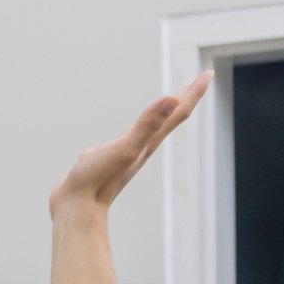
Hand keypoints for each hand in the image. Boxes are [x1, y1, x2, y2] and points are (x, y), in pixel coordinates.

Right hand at [50, 71, 209, 219]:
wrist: (75, 210)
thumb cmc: (97, 180)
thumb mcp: (124, 147)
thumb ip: (148, 124)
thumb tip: (173, 98)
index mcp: (148, 142)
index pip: (178, 111)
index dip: (194, 92)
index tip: (208, 73)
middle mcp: (140, 148)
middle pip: (168, 120)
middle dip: (183, 100)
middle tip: (196, 82)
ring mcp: (123, 156)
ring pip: (148, 131)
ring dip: (159, 116)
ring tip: (165, 106)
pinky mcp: (105, 162)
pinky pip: (124, 143)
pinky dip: (131, 133)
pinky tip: (127, 136)